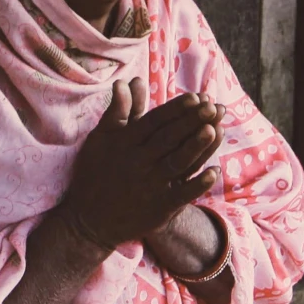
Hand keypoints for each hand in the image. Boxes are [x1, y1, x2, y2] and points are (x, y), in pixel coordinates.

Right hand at [61, 79, 223, 248]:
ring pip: (178, 162)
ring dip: (197, 146)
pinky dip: (198, 184)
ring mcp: (150, 186)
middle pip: (170, 138)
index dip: (176, 109)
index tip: (196, 97)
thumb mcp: (100, 140)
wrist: (88, 221)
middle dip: (192, 121)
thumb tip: (127, 82)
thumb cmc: (94, 175)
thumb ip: (117, 111)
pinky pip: (182, 195)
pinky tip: (214, 171)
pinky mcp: (158, 208)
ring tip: (216, 129)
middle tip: (213, 106)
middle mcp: (138, 162)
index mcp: (125, 143)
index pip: (155, 121)